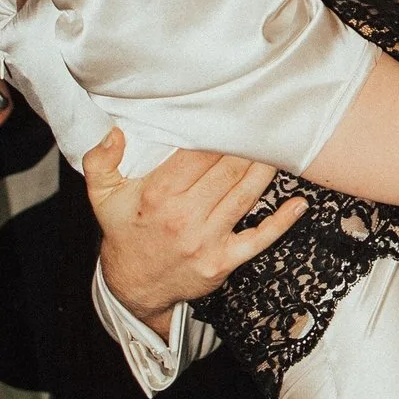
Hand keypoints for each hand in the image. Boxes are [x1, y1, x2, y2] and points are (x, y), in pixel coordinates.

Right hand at [84, 131, 303, 328]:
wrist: (133, 287)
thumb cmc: (124, 232)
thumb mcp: (102, 196)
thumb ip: (100, 160)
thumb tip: (113, 132)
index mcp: (159, 195)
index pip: (198, 154)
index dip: (219, 131)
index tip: (236, 111)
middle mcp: (185, 217)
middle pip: (228, 170)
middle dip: (249, 143)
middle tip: (267, 120)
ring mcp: (207, 240)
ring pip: (246, 195)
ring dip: (266, 169)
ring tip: (280, 145)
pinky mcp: (224, 260)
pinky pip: (260, 238)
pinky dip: (282, 221)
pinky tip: (299, 203)